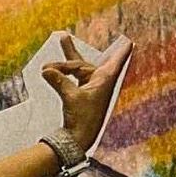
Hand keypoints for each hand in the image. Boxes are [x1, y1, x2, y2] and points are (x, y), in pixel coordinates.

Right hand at [38, 41, 131, 157]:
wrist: (79, 140)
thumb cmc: (83, 119)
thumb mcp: (71, 97)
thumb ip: (59, 80)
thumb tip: (45, 70)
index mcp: (104, 80)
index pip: (115, 62)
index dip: (121, 52)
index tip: (130, 42)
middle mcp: (98, 82)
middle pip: (83, 63)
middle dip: (71, 51)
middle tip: (63, 36)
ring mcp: (89, 89)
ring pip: (75, 70)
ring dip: (63, 63)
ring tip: (53, 47)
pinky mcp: (80, 96)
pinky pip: (71, 79)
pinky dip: (62, 74)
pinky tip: (51, 71)